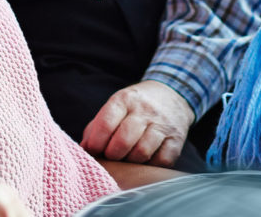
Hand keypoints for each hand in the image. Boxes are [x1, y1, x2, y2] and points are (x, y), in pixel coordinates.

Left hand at [80, 80, 195, 166]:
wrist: (171, 94)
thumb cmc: (134, 107)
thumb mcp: (115, 107)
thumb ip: (96, 128)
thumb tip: (83, 151)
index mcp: (125, 99)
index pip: (106, 123)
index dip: (96, 143)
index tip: (94, 150)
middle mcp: (145, 110)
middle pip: (123, 140)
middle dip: (112, 155)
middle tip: (111, 157)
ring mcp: (163, 124)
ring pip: (142, 152)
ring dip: (130, 162)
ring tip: (127, 159)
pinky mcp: (177, 139)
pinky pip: (162, 160)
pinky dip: (150, 166)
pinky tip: (145, 161)